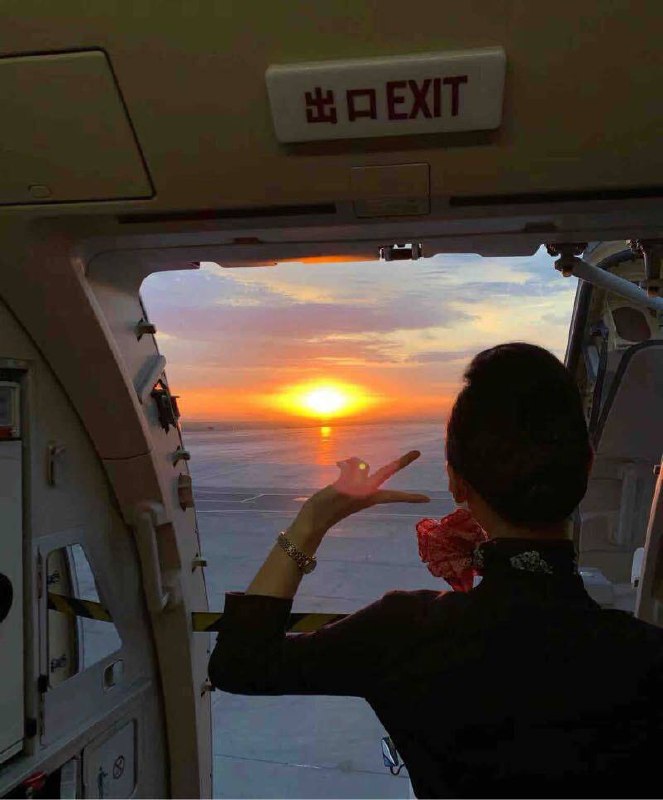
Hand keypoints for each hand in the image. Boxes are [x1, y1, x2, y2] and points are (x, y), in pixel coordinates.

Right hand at [296, 450, 429, 535]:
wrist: (312, 522)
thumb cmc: (327, 508)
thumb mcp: (342, 492)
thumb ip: (353, 477)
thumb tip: (361, 465)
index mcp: (368, 495)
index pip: (394, 494)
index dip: (410, 496)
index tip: (428, 499)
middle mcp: (365, 493)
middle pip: (386, 474)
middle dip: (400, 464)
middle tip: (417, 452)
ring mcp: (356, 491)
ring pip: (366, 470)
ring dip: (360, 464)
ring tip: (342, 463)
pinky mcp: (345, 488)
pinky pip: (352, 472)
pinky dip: (347, 466)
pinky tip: (338, 464)